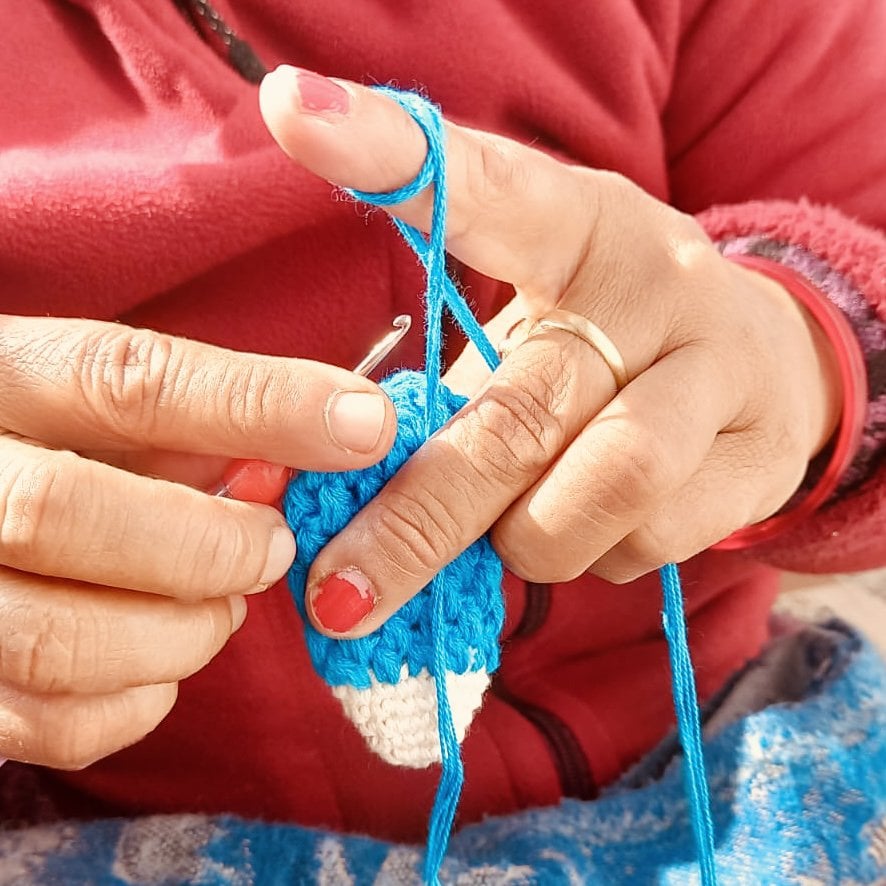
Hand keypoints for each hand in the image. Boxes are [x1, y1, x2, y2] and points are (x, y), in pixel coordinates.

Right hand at [0, 315, 395, 766]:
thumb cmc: (48, 451)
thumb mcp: (99, 406)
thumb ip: (196, 420)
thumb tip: (327, 436)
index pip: (127, 381)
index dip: (260, 406)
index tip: (364, 429)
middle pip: (63, 514)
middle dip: (208, 545)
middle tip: (271, 551)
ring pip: (59, 640)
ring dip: (183, 631)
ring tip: (218, 606)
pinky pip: (56, 724)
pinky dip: (144, 698)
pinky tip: (162, 660)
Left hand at [259, 66, 839, 635]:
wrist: (768, 367)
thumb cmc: (606, 347)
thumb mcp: (534, 327)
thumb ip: (454, 393)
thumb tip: (345, 491)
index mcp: (577, 224)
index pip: (482, 187)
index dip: (386, 152)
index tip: (293, 111)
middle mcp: (654, 285)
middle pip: (517, 414)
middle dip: (418, 519)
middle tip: (340, 593)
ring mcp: (716, 372)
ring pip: (600, 489)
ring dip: (527, 541)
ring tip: (506, 538)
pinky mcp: (754, 460)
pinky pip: (646, 542)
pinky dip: (592, 557)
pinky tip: (589, 528)